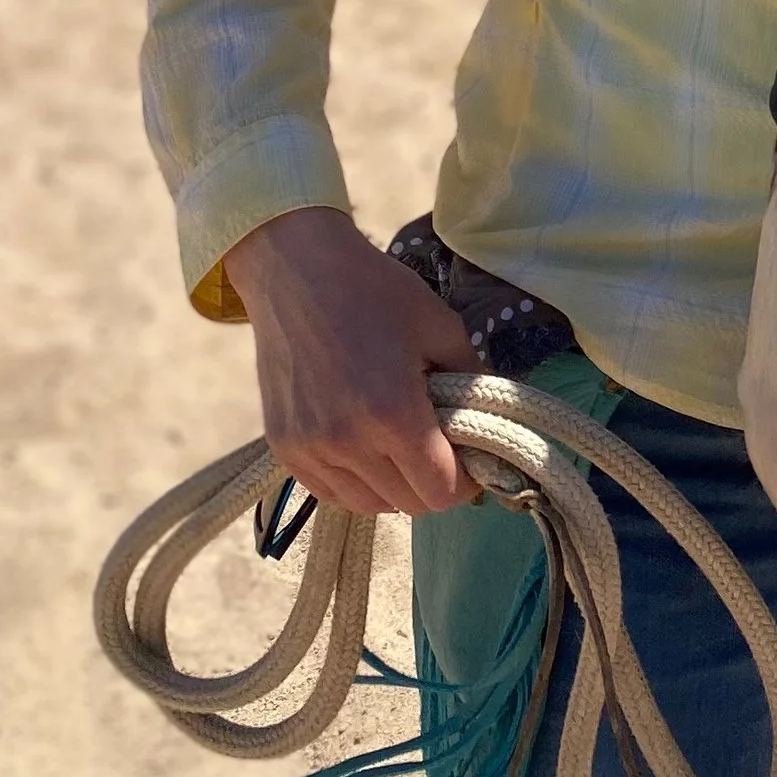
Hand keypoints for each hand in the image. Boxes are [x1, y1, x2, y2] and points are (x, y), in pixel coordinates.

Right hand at [220, 206, 475, 516]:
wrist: (296, 271)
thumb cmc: (375, 291)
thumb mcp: (440, 326)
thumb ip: (471, 380)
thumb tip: (491, 420)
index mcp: (394, 412)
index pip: (442, 491)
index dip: (466, 482)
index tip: (471, 460)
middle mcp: (349, 442)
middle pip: (409, 503)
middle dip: (435, 484)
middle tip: (439, 448)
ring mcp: (311, 450)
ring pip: (371, 505)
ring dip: (396, 488)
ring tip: (402, 448)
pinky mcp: (284, 450)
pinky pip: (332, 494)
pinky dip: (358, 484)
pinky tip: (367, 451)